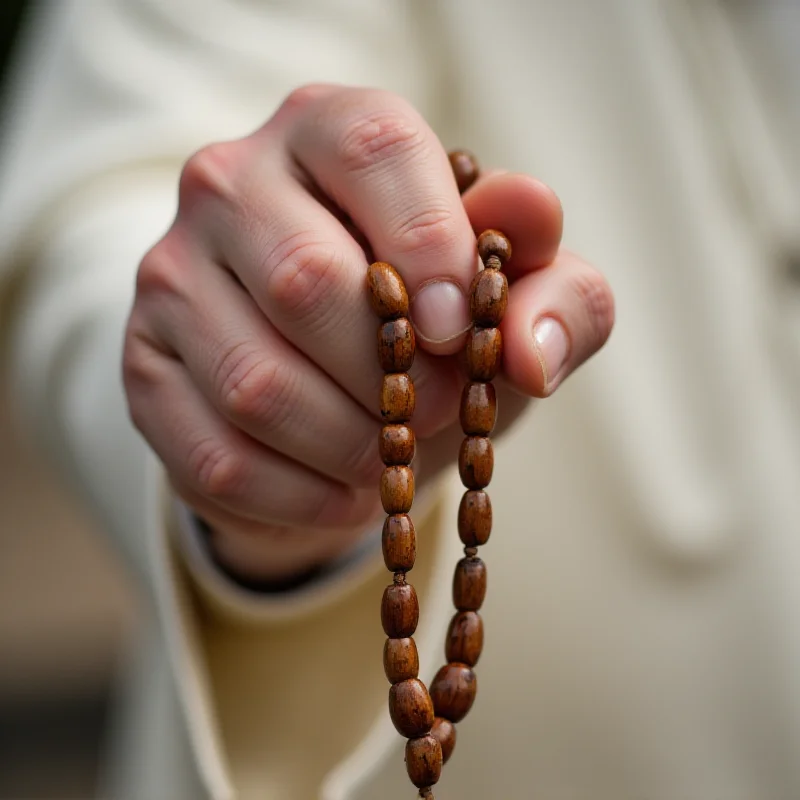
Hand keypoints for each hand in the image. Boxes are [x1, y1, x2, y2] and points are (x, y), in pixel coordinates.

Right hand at [123, 85, 613, 581]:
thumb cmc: (431, 318)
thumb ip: (549, 291)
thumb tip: (533, 342)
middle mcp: (230, 184)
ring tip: (392, 460)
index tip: (461, 332)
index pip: (375, 152)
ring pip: (256, 384)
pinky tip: (344, 491)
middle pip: (305, 279)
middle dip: (391, 376)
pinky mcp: (145, 367)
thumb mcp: (508, 295)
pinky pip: (218, 455)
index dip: (431, 245)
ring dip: (350, 447)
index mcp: (327, 130)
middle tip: (437, 414)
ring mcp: (172, 276)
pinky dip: (301, 495)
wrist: (332, 372)